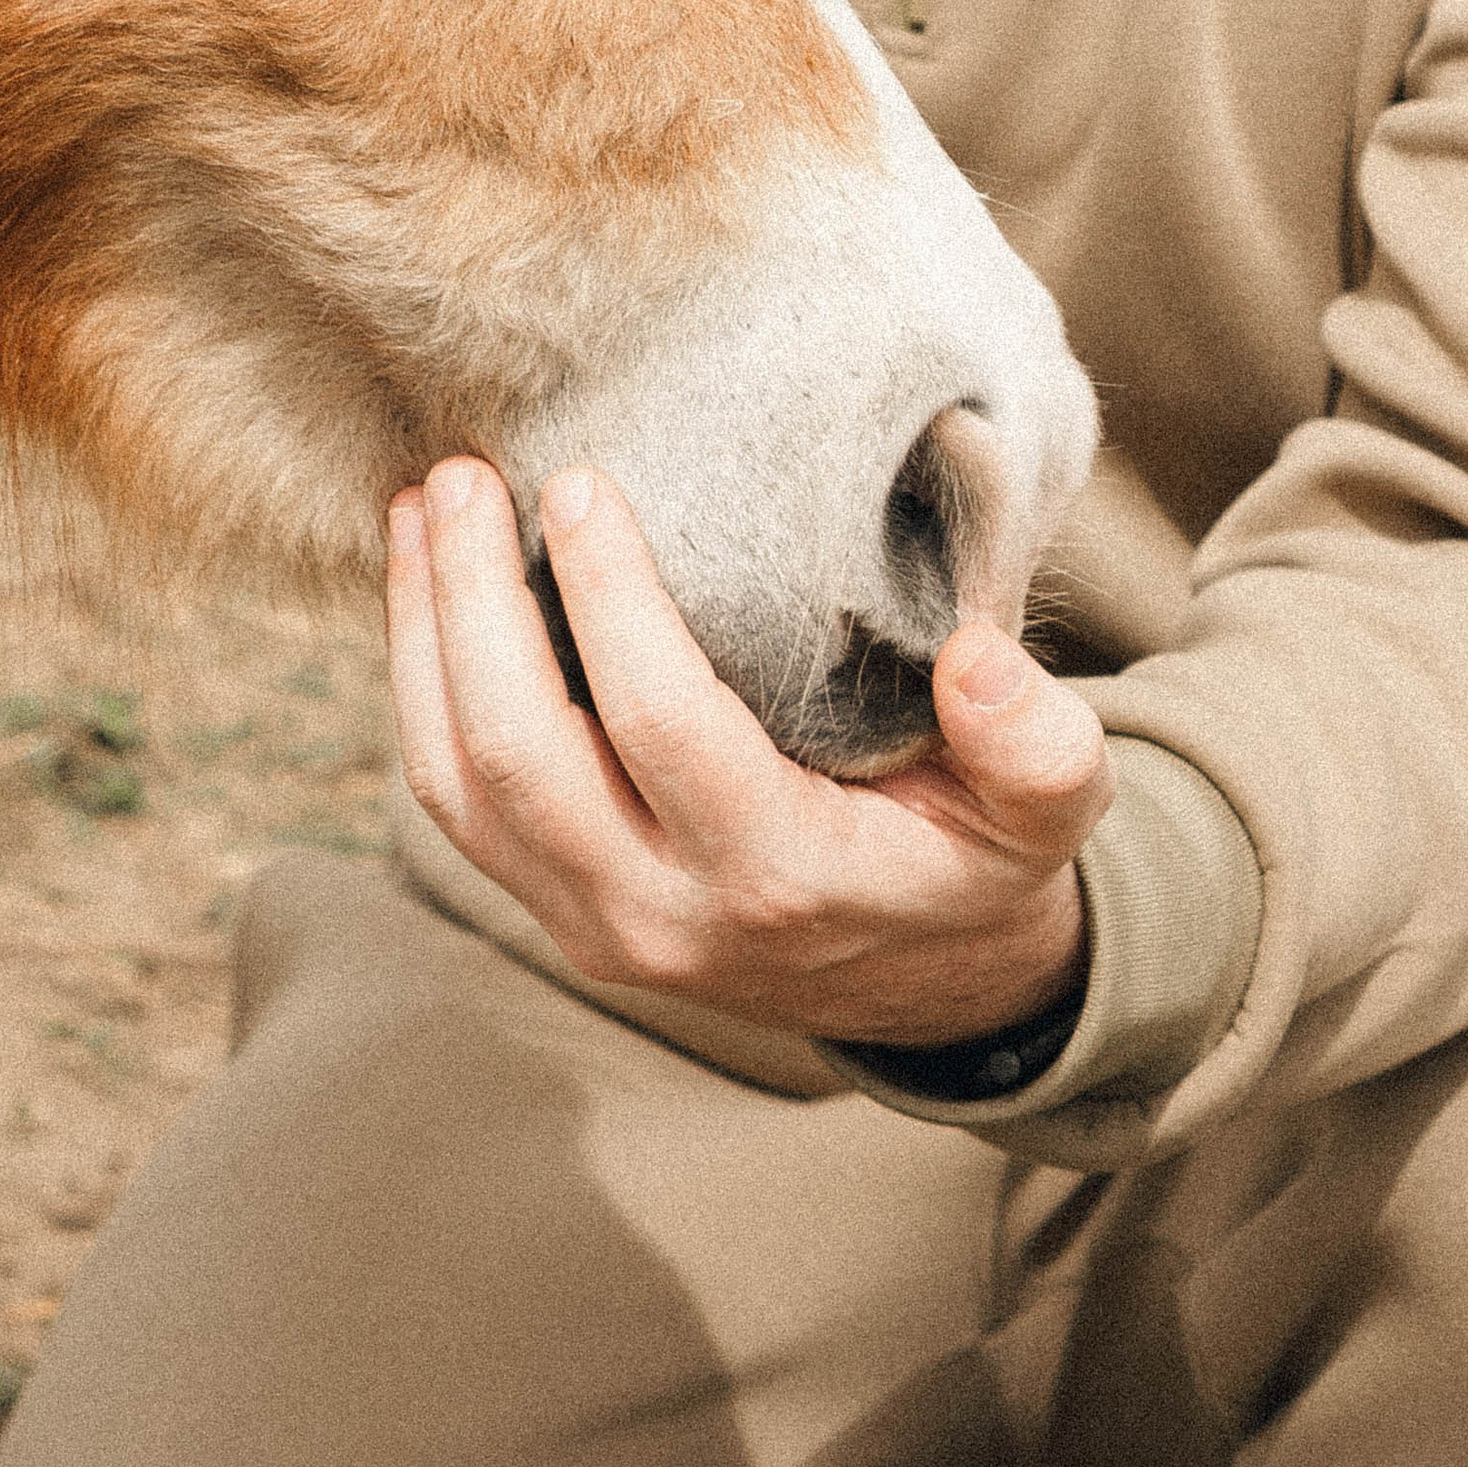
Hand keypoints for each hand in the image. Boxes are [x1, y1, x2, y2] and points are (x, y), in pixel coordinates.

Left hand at [385, 457, 1111, 1047]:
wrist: (926, 989)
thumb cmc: (973, 863)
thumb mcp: (1047, 814)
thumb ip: (1038, 744)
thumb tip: (975, 658)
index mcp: (780, 877)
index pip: (661, 724)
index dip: (607, 597)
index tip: (580, 482)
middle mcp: (664, 917)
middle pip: (521, 758)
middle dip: (472, 605)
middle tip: (462, 477)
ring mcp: (594, 926)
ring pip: (459, 786)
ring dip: (423, 640)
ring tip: (419, 511)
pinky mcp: (554, 912)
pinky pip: (454, 806)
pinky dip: (421, 691)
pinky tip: (423, 588)